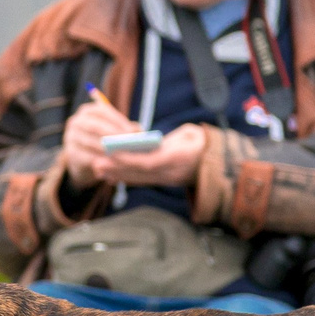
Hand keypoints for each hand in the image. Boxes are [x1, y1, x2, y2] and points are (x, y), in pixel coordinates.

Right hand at [58, 96, 133, 188]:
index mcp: (88, 111)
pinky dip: (101, 161)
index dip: (117, 121)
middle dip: (112, 135)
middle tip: (128, 144)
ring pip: (91, 143)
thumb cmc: (104, 141)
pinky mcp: (71, 154)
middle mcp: (76, 121)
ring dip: (108, 150)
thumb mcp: (114, 131)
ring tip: (124, 155)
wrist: (85, 160)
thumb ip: (126, 129)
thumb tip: (138, 132)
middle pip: (95, 126)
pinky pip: (87, 157)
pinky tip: (113, 164)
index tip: (131, 132)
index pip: (102, 112)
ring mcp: (71, 138)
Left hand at [60, 96, 204, 188]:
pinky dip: (124, 177)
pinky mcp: (163, 180)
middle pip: (139, 173)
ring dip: (117, 174)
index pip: (150, 162)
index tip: (113, 154)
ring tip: (97, 169)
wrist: (218, 164)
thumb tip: (150, 141)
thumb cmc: (202, 142)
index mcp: (178, 159)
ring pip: (138, 178)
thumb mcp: (191, 135)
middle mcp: (170, 173)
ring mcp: (167, 179)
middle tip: (96, 164)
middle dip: (117, 169)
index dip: (130, 160)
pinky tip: (109, 176)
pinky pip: (141, 180)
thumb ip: (172, 139)